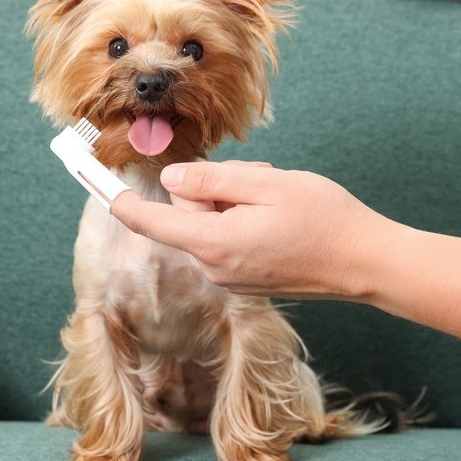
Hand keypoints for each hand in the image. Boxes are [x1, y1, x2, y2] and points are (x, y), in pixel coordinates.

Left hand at [111, 161, 402, 298]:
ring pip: (210, 224)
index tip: (93, 183)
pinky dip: (245, 221)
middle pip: (187, 215)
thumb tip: (172, 181)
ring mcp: (233, 278)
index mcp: (213, 244)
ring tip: (276, 201)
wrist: (366, 263)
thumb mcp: (264, 185)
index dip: (121, 199)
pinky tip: (280, 219)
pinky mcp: (249, 279)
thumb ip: (211, 183)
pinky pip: (228, 239)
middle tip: (257, 180)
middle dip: (213, 190)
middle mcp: (216, 268)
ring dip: (234, 203)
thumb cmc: (323, 219)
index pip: (152, 222)